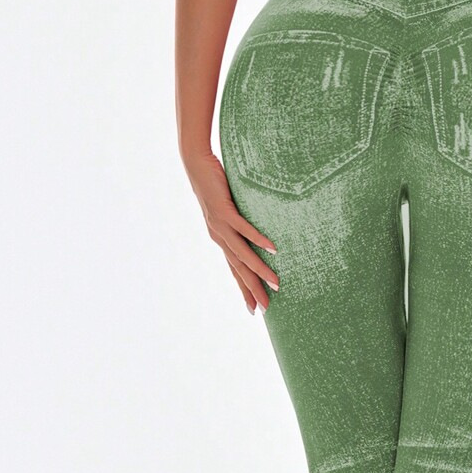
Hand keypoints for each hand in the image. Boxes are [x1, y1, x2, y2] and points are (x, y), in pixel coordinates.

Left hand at [185, 150, 278, 314]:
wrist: (195, 164)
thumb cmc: (215, 183)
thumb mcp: (230, 208)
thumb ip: (240, 222)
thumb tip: (258, 232)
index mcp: (221, 239)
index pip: (235, 270)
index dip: (244, 290)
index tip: (255, 309)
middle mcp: (219, 236)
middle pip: (239, 269)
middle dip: (253, 289)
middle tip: (266, 308)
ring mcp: (219, 225)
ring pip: (241, 254)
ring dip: (259, 270)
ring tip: (275, 282)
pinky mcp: (223, 210)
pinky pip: (243, 229)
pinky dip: (258, 240)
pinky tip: (272, 249)